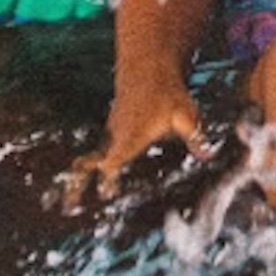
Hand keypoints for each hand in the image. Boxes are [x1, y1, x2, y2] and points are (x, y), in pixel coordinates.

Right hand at [63, 81, 210, 208]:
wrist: (148, 66)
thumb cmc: (167, 92)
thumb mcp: (185, 114)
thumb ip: (194, 137)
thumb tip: (208, 157)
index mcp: (130, 136)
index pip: (113, 160)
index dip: (107, 177)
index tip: (101, 195)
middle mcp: (115, 137)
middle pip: (90, 165)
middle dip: (79, 185)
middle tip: (67, 209)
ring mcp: (110, 134)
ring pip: (89, 160)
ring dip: (81, 179)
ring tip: (69, 206)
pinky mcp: (111, 133)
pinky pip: (96, 154)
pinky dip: (88, 169)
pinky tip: (92, 188)